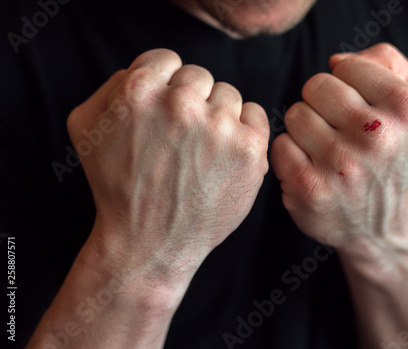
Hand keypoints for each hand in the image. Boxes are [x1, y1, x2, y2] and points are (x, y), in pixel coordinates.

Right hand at [67, 49, 268, 280]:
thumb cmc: (117, 186)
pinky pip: (256, 114)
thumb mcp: (87, 127)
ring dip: (217, 117)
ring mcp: (219, 127)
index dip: (165, 85)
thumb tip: (146, 69)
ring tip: (200, 152)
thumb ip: (112, 85)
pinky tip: (226, 151)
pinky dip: (245, 128)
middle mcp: (181, 104)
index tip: (165, 111)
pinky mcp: (248, 150)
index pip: (168, 60)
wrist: (149, 242)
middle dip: (190, 102)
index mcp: (140, 91)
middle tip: (180, 139)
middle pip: (199, 76)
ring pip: (228, 95)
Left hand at [271, 44, 407, 264]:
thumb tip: (337, 61)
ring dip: (305, 129)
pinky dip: (291, 154)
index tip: (357, 105)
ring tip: (327, 149)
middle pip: (315, 87)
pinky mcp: (309, 188)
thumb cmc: (397, 158)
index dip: (347, 84)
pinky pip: (280, 145)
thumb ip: (387, 64)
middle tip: (338, 128)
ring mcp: (341, 165)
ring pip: (295, 115)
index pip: (345, 66)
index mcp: (407, 109)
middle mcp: (377, 136)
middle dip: (322, 103)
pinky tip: (312, 167)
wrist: (388, 226)